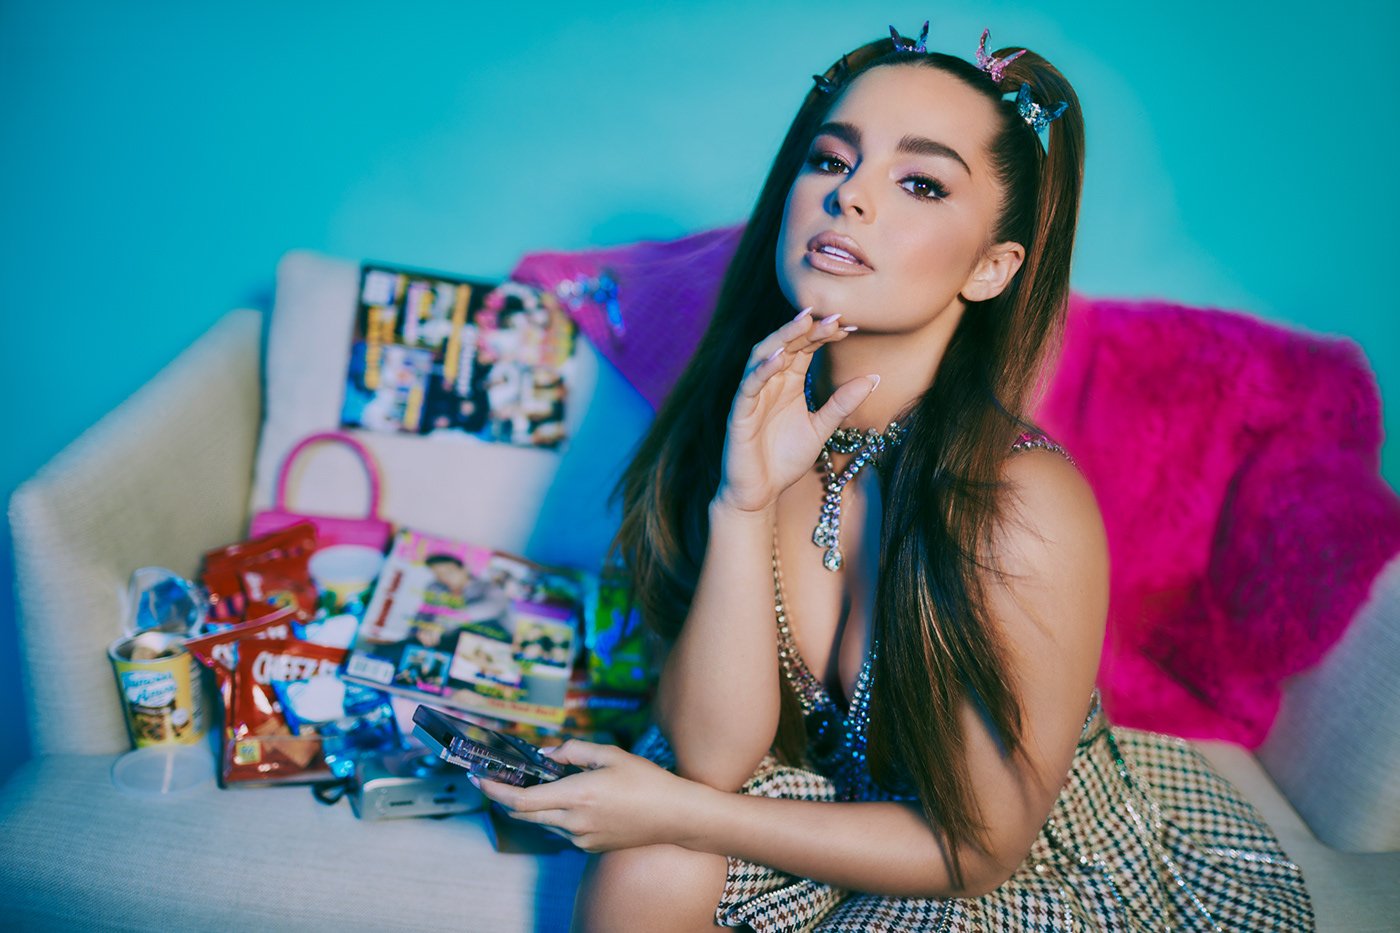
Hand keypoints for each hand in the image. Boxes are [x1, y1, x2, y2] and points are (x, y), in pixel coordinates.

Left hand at [473, 739, 710, 852]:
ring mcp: (580, 838)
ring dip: (536, 804)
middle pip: (525, 814)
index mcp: (577, 795)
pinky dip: (557, 813)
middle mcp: (573, 822)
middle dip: (507, 796)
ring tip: (545, 782)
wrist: (675, 816)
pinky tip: (574, 798)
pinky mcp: (589, 846)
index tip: (479, 778)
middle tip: (497, 778)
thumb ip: (574, 751)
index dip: (495, 790)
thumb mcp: (610, 754)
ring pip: (544, 821)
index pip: (522, 799)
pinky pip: (563, 829)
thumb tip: (548, 753)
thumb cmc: (647, 781)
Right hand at [715, 309, 878, 513]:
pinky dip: (762, 370)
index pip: (805, 348)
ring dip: (782, 338)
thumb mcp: (821, 428)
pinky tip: (780, 358)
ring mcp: (753, 395)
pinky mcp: (739, 413)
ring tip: (804, 323)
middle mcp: (770, 382)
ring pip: (763, 356)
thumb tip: (874, 378)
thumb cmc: (784, 459)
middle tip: (832, 316)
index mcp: (789, 381)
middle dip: (807, 329)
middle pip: (786, 344)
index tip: (850, 326)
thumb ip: (842, 403)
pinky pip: (749, 386)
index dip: (824, 335)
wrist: (760, 492)